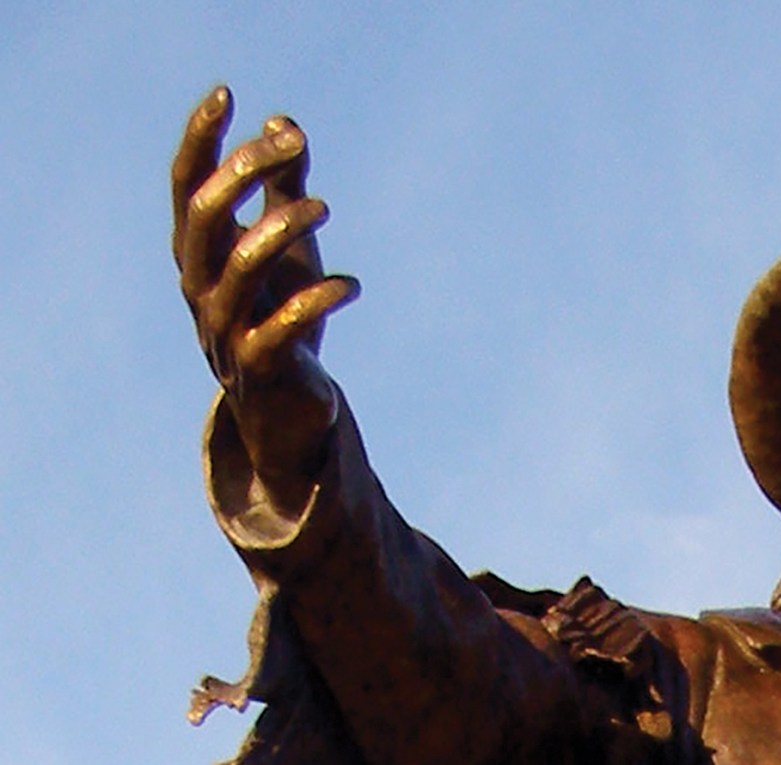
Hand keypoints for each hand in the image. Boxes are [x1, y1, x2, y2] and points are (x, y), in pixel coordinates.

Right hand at [172, 86, 358, 493]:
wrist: (286, 411)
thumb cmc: (282, 319)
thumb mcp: (287, 250)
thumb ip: (282, 190)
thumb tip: (284, 124)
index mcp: (201, 257)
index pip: (185, 189)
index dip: (199, 141)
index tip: (227, 95)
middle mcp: (202, 289)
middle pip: (204, 218)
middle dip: (245, 172)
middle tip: (294, 149)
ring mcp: (226, 331)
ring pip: (240, 268)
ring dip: (284, 228)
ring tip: (325, 206)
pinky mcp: (261, 368)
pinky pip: (282, 327)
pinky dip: (319, 299)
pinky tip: (351, 286)